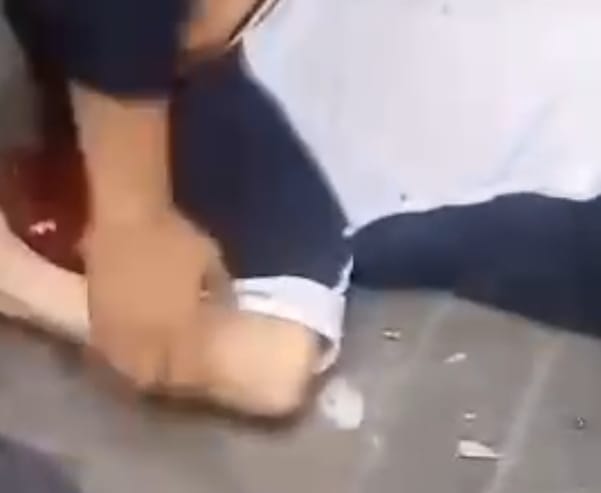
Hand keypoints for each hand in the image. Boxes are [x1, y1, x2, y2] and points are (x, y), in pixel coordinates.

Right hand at [84, 207, 230, 387]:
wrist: (128, 216)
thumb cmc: (174, 237)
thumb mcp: (211, 259)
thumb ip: (220, 289)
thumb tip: (226, 307)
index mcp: (179, 324)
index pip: (185, 367)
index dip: (191, 372)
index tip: (198, 367)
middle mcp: (146, 334)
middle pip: (152, 374)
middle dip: (164, 375)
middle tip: (173, 366)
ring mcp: (117, 328)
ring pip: (125, 365)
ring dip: (138, 367)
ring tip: (149, 359)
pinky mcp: (94, 315)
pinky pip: (104, 347)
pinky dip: (116, 351)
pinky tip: (126, 344)